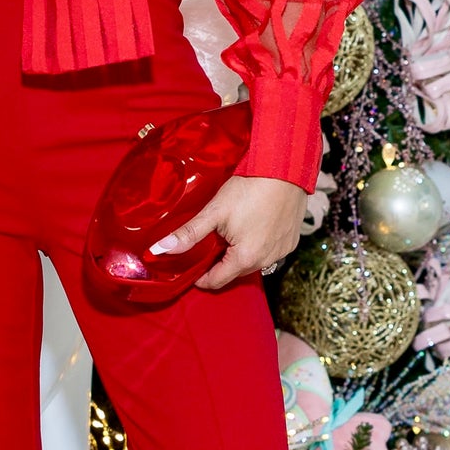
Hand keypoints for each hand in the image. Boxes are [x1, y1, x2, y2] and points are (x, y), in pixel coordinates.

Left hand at [149, 174, 305, 291]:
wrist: (285, 169)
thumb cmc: (250, 188)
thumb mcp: (214, 211)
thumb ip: (188, 234)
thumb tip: (159, 250)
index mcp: (245, 258)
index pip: (217, 281)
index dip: (200, 278)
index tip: (191, 270)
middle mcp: (266, 261)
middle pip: (235, 272)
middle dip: (219, 264)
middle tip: (208, 246)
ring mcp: (282, 251)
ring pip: (254, 263)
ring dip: (240, 255)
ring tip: (229, 235)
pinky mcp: (291, 241)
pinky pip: (270, 252)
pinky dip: (259, 246)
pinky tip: (252, 228)